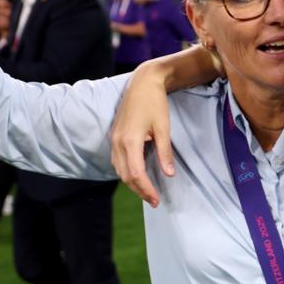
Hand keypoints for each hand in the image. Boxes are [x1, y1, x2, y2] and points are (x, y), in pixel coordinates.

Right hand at [110, 64, 175, 205]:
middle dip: (139, 190)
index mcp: (130, 141)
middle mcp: (118, 142)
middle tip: (154, 200)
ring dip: (132, 183)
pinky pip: (117, 161)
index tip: (157, 200)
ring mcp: (114, 139)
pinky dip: (126, 171)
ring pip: (119, 170)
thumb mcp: (163, 128)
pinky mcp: (115, 136)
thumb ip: (165, 153)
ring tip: (147, 191)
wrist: (143, 82)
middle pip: (126, 175)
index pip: (136, 174)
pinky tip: (137, 175)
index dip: (146, 189)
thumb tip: (169, 174)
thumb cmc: (155, 102)